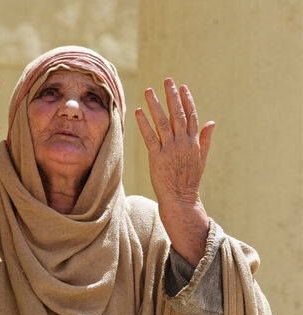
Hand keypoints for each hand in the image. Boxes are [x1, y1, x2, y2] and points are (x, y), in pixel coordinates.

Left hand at [135, 78, 214, 265]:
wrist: (180, 197)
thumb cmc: (189, 178)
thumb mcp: (201, 158)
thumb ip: (205, 139)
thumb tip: (211, 122)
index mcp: (193, 142)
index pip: (191, 116)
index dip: (187, 100)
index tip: (182, 87)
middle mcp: (182, 142)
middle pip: (178, 114)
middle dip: (172, 96)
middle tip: (167, 80)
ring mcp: (170, 149)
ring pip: (163, 122)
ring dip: (156, 105)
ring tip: (149, 91)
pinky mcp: (157, 156)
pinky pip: (150, 136)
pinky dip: (144, 123)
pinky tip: (139, 111)